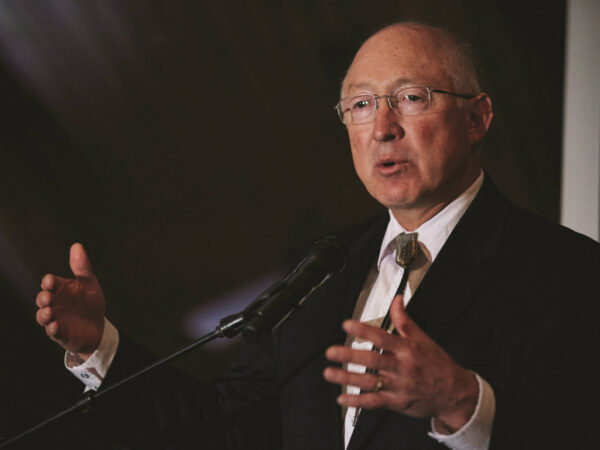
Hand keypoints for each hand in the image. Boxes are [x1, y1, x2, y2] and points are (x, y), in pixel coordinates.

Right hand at [36, 243, 105, 359]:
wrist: (98, 327)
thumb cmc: (90, 303)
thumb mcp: (89, 283)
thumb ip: (82, 267)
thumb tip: (77, 246)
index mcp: (61, 289)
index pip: (49, 283)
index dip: (48, 282)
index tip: (51, 282)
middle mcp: (55, 303)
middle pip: (42, 299)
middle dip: (42, 297)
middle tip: (48, 297)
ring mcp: (56, 318)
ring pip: (43, 316)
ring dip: (44, 314)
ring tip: (49, 312)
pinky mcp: (60, 333)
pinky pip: (53, 332)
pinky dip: (53, 329)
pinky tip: (55, 326)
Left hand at [323, 295, 477, 431]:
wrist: (455, 393)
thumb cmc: (437, 364)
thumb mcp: (423, 338)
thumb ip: (405, 320)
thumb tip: (397, 300)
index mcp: (408, 349)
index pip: (382, 337)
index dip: (364, 331)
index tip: (347, 325)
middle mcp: (402, 367)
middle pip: (373, 360)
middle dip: (350, 356)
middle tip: (331, 352)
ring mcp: (399, 386)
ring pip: (370, 382)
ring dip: (348, 379)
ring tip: (330, 373)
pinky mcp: (397, 402)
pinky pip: (375, 402)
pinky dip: (358, 402)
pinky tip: (343, 398)